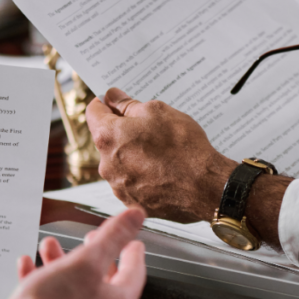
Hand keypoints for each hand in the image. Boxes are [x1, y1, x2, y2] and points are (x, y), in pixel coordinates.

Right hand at [0, 210, 146, 298]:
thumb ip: (112, 237)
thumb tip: (136, 216)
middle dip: (90, 252)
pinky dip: (42, 281)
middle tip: (91, 240)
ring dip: (61, 262)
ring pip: (73, 288)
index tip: (133, 241)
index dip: (132, 250)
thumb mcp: (85, 262)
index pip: (134, 272)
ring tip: (49, 246)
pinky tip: (28, 266)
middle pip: (101, 279)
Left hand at [86, 89, 235, 223]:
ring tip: (160, 152)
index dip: (104, 103)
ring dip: (132, 154)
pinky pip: (131, 182)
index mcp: (108, 137)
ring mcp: (118, 186)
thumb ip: (129, 104)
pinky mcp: (132, 202)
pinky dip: (142, 174)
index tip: (114, 101)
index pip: (93, 112)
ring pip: (119, 162)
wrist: (205, 186)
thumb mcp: (158, 112)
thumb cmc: (183, 146)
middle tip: (149, 127)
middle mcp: (106, 164)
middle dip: (123, 131)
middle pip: (107, 140)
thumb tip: (113, 97)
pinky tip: (162, 170)